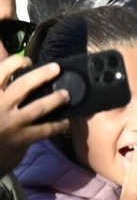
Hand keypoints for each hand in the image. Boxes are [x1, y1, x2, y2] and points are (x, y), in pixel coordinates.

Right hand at [0, 56, 69, 176]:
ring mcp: (10, 123)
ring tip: (66, 95)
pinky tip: (66, 123)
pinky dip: (58, 125)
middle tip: (56, 68)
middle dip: (42, 74)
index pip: (0, 72)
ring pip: (38, 107)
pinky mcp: (20, 138)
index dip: (14, 62)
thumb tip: (4, 63)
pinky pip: (45, 129)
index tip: (26, 60)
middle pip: (23, 85)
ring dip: (55, 99)